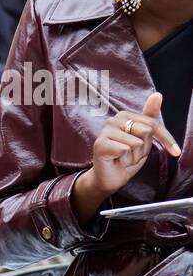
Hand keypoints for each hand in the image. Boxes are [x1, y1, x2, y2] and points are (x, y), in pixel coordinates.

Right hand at [73, 92, 180, 221]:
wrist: (108, 180)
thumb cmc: (125, 160)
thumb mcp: (144, 140)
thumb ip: (150, 118)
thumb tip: (158, 94)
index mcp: (125, 115)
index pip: (153, 123)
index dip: (165, 139)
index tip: (175, 151)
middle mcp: (114, 119)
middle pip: (146, 131)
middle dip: (144, 149)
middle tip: (132, 156)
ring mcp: (106, 131)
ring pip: (137, 143)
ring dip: (134, 157)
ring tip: (124, 160)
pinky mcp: (101, 144)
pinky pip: (125, 150)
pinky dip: (126, 161)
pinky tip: (118, 162)